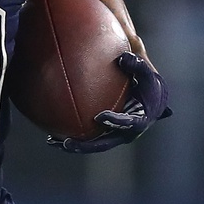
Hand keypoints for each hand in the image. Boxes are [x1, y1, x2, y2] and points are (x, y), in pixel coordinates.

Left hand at [54, 52, 171, 153]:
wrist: (150, 98)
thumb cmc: (148, 84)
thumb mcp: (146, 73)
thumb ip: (137, 64)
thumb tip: (123, 57)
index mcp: (139, 121)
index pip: (127, 124)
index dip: (115, 122)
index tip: (100, 117)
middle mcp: (126, 133)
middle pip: (105, 143)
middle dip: (86, 145)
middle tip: (67, 142)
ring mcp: (114, 136)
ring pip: (93, 145)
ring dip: (75, 146)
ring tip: (53, 142)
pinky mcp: (105, 134)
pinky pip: (88, 139)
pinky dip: (73, 137)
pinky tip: (53, 135)